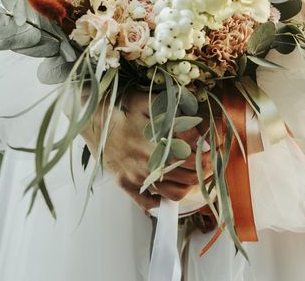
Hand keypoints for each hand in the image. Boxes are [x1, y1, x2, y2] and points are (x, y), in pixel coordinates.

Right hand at [80, 90, 211, 211]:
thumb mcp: (148, 103)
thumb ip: (174, 116)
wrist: (91, 120)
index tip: (213, 148)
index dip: (207, 156)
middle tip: (208, 161)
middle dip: (203, 170)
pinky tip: (169, 184)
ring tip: (193, 172)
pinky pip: (151, 202)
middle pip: (187, 177)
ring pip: (174, 192)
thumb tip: (198, 133)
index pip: (191, 159)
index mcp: (153, 145)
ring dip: (189, 184)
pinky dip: (165, 198)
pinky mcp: (126, 185)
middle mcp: (145, 166)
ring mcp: (135, 178)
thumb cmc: (120, 108)